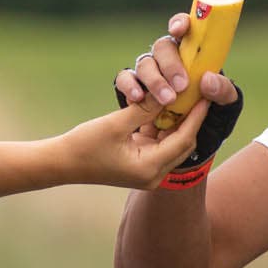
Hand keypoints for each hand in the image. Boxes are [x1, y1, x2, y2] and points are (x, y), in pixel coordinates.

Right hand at [56, 99, 209, 188]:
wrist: (62, 163)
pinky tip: (164, 107)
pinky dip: (162, 127)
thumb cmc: (85, 144)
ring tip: (183, 97)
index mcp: (149, 168)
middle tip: (197, 94)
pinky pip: (160, 144)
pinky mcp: (140, 165)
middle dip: (190, 119)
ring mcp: (147, 172)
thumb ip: (146, 108)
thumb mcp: (116, 123)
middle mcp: (152, 175)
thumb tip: (171, 92)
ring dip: (176, 122)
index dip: (196, 116)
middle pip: (183, 144)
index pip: (184, 139)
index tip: (206, 95)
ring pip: (172, 143)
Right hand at [113, 10, 240, 111]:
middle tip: (182, 85)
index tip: (178, 30)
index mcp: (190, 49)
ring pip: (144, 65)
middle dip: (171, 65)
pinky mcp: (133, 86)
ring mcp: (148, 70)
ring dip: (155, 81)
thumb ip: (222, 90)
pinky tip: (137, 98)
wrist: (193, 129)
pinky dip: (129, 87)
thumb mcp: (225, 100)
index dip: (179, 23)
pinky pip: (125, 80)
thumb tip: (207, 80)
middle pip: (162, 48)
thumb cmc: (210, 106)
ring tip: (167, 100)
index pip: (183, 27)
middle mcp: (166, 56)